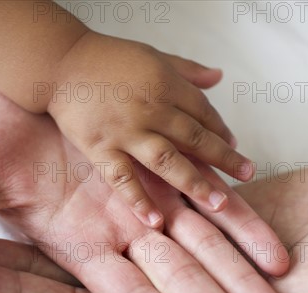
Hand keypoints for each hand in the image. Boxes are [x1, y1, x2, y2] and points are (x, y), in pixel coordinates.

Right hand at [0, 83, 291, 292]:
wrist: (17, 83)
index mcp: (80, 245)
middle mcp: (122, 231)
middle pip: (182, 284)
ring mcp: (149, 201)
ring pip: (207, 248)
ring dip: (246, 281)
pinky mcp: (165, 169)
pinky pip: (212, 198)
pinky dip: (243, 223)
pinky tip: (277, 252)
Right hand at [48, 31, 251, 226]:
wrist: (60, 62)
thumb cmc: (108, 58)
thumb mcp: (153, 56)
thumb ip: (187, 70)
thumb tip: (219, 77)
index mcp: (165, 84)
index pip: (203, 112)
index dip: (222, 131)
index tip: (234, 146)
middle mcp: (150, 109)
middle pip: (195, 137)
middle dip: (224, 158)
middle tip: (247, 174)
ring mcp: (125, 131)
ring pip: (167, 160)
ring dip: (195, 183)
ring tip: (219, 203)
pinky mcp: (100, 148)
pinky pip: (122, 179)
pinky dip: (138, 201)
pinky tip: (156, 221)